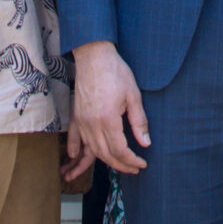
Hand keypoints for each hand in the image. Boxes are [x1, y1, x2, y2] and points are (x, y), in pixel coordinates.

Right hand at [71, 41, 150, 176]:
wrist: (93, 55)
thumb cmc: (115, 71)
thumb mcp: (133, 95)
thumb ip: (139, 122)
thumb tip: (145, 143)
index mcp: (108, 119)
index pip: (120, 151)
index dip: (132, 161)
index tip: (142, 163)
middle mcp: (92, 124)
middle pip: (106, 155)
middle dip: (121, 165)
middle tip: (134, 168)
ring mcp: (82, 121)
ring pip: (92, 150)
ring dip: (106, 160)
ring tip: (120, 163)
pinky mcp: (76, 116)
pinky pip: (77, 139)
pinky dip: (81, 150)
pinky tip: (83, 156)